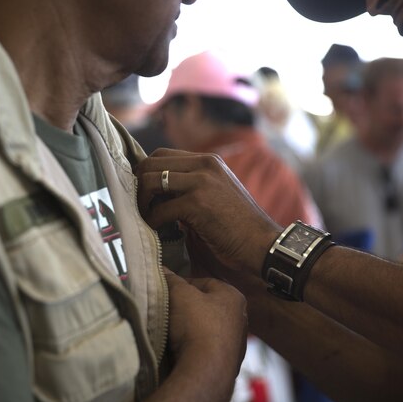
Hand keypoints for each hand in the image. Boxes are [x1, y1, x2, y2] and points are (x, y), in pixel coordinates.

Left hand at [138, 149, 281, 279]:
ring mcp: (201, 181)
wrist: (263, 246)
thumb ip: (190, 189)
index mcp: (208, 161)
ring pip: (151, 180)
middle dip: (138, 185)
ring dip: (142, 202)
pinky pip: (160, 209)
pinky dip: (153, 222)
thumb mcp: (214, 197)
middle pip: (152, 162)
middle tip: (139, 207)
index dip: (146, 173)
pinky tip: (157, 232)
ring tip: (147, 218)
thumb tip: (156, 194)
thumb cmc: (238, 229)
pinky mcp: (198, 202)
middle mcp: (205, 164)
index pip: (162, 155)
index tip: (142, 195)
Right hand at [164, 269, 247, 379]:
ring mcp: (236, 344)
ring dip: (190, 329)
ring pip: (206, 329)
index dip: (182, 285)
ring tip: (171, 332)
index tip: (166, 291)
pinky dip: (194, 347)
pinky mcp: (227, 364)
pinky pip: (206, 349)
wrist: (206, 371)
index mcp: (234, 296)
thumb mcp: (179, 295)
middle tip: (167, 310)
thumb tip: (161, 269)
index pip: (204, 282)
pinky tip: (181, 350)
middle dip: (186, 308)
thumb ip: (171, 280)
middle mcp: (240, 319)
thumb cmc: (196, 325)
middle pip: (206, 306)